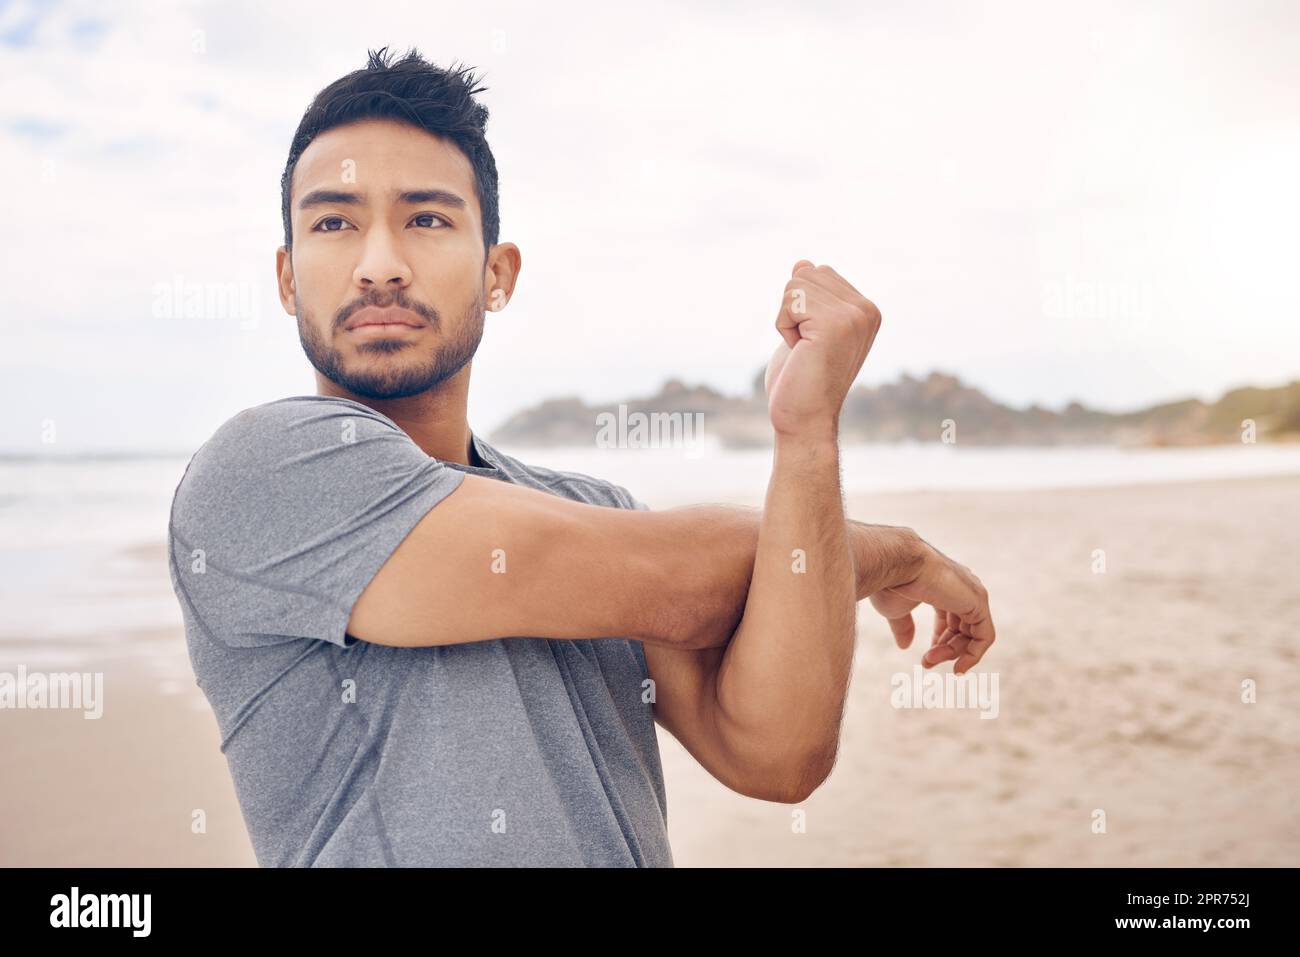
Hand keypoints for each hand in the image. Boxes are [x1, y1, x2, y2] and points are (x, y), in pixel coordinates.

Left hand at [765, 260, 881, 438]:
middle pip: (808, 272)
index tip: (812, 339)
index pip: (819, 273)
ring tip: (803, 349)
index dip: (801, 305)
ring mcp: (854, 316)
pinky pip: (790, 301)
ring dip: (787, 318)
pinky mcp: (835, 324)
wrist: (804, 418)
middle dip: (793, 308)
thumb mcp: (805, 328)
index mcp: (867, 310)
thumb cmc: (801, 378)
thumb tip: (803, 262)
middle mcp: (867, 310)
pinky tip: (800, 351)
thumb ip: (811, 297)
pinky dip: (783, 326)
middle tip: (805, 345)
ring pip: (796, 284)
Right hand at [867, 537, 996, 674]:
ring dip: (952, 653)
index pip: (950, 617)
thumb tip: (905, 646)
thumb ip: (904, 626)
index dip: (940, 639)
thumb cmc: (891, 582)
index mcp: (943, 585)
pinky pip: (985, 636)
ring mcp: (973, 593)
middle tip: (926, 662)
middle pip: (962, 627)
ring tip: (930, 660)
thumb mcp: (897, 610)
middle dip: (945, 649)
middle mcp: (962, 587)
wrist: (897, 564)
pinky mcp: (979, 602)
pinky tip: (958, 667)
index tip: (927, 656)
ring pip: (973, 634)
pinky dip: (974, 654)